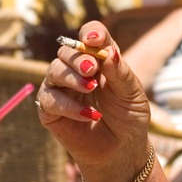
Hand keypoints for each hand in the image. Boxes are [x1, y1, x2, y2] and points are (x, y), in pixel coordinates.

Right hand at [36, 21, 151, 166]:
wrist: (123, 148)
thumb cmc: (129, 116)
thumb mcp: (132, 92)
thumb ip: (120, 72)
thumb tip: (108, 52)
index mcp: (98, 59)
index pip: (90, 36)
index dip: (91, 33)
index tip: (95, 40)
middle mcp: (76, 70)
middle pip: (67, 50)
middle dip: (78, 57)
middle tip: (92, 68)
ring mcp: (61, 88)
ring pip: (54, 70)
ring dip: (72, 77)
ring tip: (90, 88)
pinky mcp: (50, 110)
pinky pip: (50, 100)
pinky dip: (69, 106)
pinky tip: (90, 115)